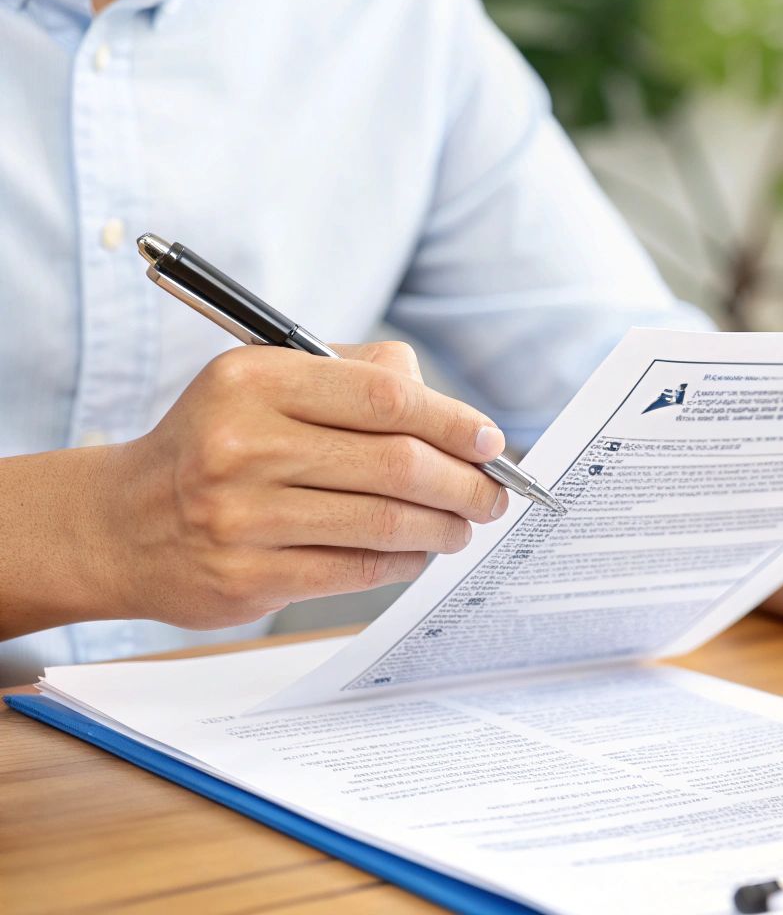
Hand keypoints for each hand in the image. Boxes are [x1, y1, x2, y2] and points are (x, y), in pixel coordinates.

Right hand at [95, 342, 509, 628]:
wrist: (120, 524)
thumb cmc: (218, 443)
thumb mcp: (266, 382)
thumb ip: (357, 376)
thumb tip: (451, 410)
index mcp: (255, 381)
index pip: (386, 397)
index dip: (453, 422)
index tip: (490, 442)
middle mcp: (243, 444)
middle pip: (396, 463)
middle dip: (463, 483)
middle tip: (492, 495)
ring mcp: (242, 515)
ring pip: (385, 522)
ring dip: (443, 527)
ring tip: (462, 526)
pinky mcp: (247, 576)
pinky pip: (357, 569)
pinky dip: (404, 561)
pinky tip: (417, 553)